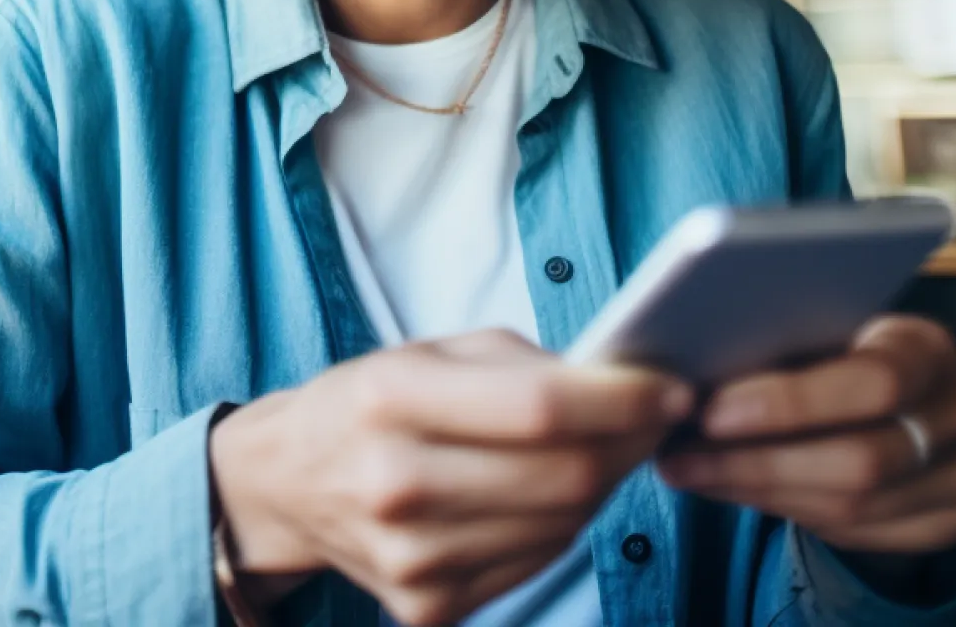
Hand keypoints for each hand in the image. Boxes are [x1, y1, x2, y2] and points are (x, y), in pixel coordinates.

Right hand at [210, 329, 690, 626]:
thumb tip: (626, 388)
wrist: (285, 483)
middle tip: (647, 421)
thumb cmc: (367, 404)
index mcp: (390, 398)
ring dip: (595, 487)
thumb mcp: (426, 353)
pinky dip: (553, 529)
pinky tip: (532, 499)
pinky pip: (534, 566)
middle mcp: (395, 483)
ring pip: (563, 527)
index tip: (670, 389)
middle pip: (565, 477)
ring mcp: (410, 557)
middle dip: (627, 445)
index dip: (623, 401)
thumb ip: (522, 365)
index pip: (542, 409)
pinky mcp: (426, 606)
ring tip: (586, 453)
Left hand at [656, 315, 955, 564]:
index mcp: (929, 346)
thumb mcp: (822, 330)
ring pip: (856, 507)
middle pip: (862, 460)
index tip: (710, 412)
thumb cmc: (842, 352)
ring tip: (692, 475)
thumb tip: (685, 375)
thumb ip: (779, 347)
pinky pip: (864, 534)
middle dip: (757, 463)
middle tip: (679, 458)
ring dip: (760, 493)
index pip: (875, 381)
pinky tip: (736, 492)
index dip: (791, 403)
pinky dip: (790, 513)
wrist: (912, 402)